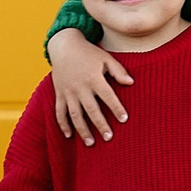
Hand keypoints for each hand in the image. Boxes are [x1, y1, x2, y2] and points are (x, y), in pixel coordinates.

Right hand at [50, 30, 133, 146]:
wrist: (64, 46)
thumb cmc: (89, 53)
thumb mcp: (106, 58)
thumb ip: (118, 71)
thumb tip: (131, 83)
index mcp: (94, 78)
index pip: (108, 96)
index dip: (116, 108)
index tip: (124, 119)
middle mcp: (80, 87)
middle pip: (91, 109)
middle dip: (100, 124)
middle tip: (109, 138)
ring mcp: (68, 92)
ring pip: (75, 114)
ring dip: (82, 130)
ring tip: (91, 143)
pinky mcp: (60, 94)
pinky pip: (60, 112)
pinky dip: (63, 124)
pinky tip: (69, 135)